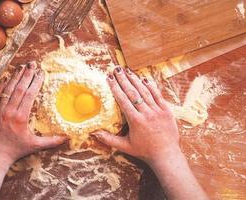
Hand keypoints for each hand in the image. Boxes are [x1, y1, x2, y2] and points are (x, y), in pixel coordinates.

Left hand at [0, 62, 66, 198]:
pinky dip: (1, 86)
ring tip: (21, 66)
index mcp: (21, 117)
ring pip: (7, 89)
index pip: (30, 94)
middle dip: (27, 74)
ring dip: (15, 77)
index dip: (36, 82)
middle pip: (19, 88)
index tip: (41, 73)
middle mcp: (9, 111)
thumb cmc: (16, 151)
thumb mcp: (35, 145)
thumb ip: (51, 141)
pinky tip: (6, 78)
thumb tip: (66, 138)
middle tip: (32, 63)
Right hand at [92, 67, 207, 199]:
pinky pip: (158, 95)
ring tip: (127, 71)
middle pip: (133, 93)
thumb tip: (94, 133)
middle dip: (123, 80)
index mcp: (135, 121)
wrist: (166, 155)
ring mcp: (158, 111)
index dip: (115, 88)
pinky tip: (144, 79)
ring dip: (135, 80)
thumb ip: (109, 139)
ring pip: (145, 92)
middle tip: (116, 69)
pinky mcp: (167, 111)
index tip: (109, 79)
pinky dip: (151, 86)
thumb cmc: (144, 151)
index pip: (123, 100)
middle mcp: (147, 113)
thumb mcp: (124, 146)